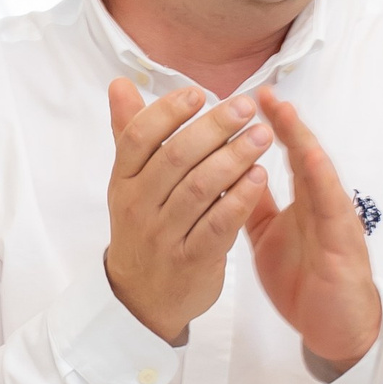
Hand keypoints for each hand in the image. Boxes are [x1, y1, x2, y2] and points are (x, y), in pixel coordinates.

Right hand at [103, 80, 274, 345]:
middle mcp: (138, 206)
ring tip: (261, 136)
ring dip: (234, 158)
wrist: (141, 300)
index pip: (139, 137)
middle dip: (213, 128)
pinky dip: (240, 199)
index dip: (168, 111)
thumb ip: (129, 132)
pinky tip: (260, 178)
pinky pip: (218, 225)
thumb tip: (121, 84)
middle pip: (175, 158)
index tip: (199, 92)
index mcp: (122, 181)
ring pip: (200, 189)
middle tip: (245, 107)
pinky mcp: (191, 261)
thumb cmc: (142, 227)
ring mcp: (164, 236)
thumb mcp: (128, 182)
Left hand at [245, 94, 382, 375]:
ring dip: (301, 139)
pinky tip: (311, 158)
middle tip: (261, 91)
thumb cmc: (306, 280)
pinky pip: (331, 207)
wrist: (336, 328)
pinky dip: (322, 180)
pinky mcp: (343, 242)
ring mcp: (333, 219)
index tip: (244, 98)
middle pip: (300, 154)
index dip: (267, 126)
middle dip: (282, 121)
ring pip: (317, 172)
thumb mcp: (269, 236)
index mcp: (301, 201)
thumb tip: (230, 172)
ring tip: (283, 111)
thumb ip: (254, 204)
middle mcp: (319, 202)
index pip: (283, 155)